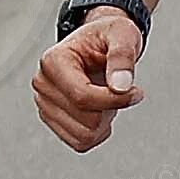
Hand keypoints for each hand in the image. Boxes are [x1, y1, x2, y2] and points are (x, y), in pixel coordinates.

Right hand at [34, 8, 147, 150]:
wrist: (97, 42)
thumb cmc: (107, 36)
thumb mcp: (122, 35)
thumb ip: (122, 57)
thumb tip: (121, 86)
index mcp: (53, 61)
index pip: (82, 96)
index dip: (115, 100)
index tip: (136, 91)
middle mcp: (43, 83)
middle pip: (86, 120)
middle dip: (111, 109)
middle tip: (118, 89)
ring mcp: (44, 103)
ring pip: (83, 136)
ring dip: (104, 122)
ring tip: (106, 98)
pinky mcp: (52, 118)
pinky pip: (80, 142)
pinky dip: (97, 133)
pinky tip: (101, 111)